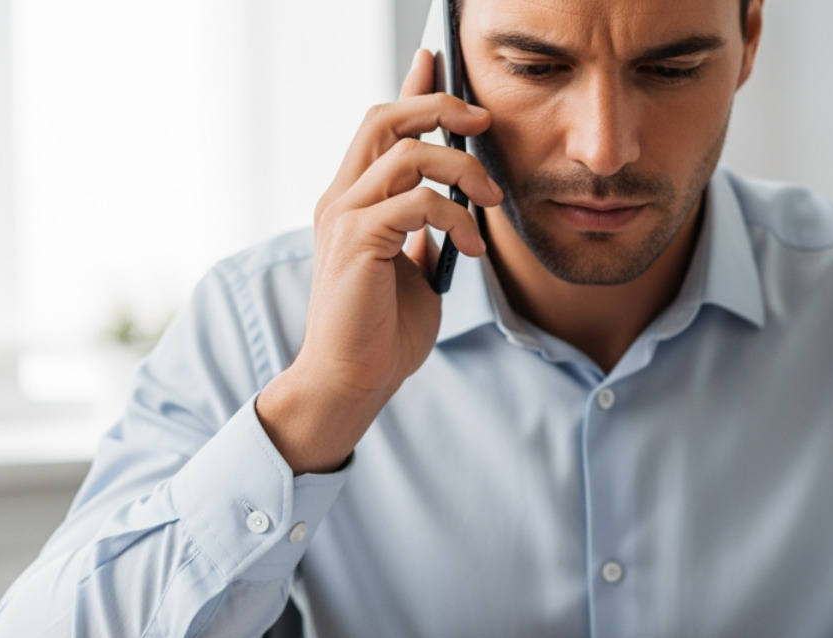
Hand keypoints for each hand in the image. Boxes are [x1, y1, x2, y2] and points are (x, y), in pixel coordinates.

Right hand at [256, 48, 503, 474]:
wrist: (354, 381)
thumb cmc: (382, 333)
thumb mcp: (413, 273)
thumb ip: (423, 236)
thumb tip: (454, 211)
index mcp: (354, 200)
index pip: (380, 125)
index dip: (412, 89)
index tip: (439, 62)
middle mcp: (341, 198)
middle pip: (384, 118)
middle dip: (438, 106)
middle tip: (484, 122)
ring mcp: (344, 217)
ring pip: (404, 153)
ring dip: (461, 170)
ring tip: (490, 205)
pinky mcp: (357, 242)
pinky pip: (413, 202)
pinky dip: (452, 216)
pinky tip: (471, 247)